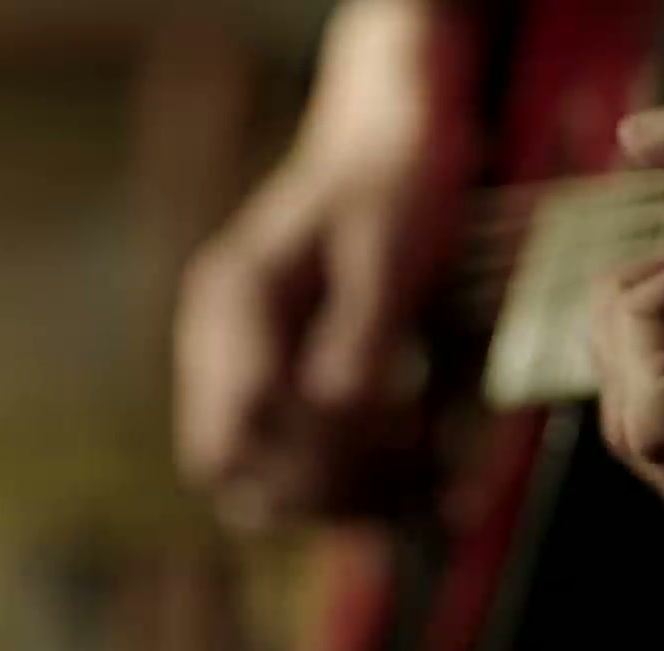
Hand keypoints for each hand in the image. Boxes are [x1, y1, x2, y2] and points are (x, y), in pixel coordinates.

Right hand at [173, 0, 476, 528]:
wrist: (393, 140)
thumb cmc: (393, 180)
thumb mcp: (387, 243)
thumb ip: (363, 323)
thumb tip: (338, 407)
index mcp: (233, 304)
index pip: (235, 427)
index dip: (311, 462)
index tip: (398, 447)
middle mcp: (226, 345)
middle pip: (238, 470)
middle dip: (328, 491)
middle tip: (420, 478)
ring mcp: (254, 367)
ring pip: (271, 480)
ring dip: (349, 499)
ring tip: (436, 486)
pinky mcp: (292, 382)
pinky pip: (309, 460)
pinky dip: (365, 482)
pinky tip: (433, 475)